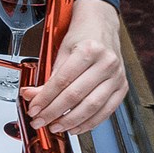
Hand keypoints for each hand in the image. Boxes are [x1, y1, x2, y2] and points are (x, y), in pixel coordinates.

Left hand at [21, 0, 126, 134]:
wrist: (102, 25)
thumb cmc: (82, 36)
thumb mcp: (62, 50)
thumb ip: (49, 75)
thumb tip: (31, 95)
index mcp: (89, 50)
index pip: (62, 81)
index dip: (45, 98)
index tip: (34, 109)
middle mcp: (106, 63)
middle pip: (76, 96)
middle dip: (54, 112)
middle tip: (40, 121)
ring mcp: (117, 76)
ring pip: (92, 107)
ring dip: (71, 121)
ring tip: (55, 126)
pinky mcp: (122, 87)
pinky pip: (106, 110)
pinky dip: (90, 122)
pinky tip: (76, 127)